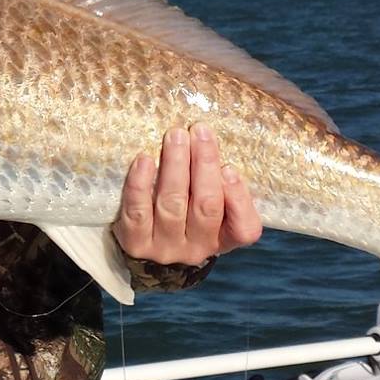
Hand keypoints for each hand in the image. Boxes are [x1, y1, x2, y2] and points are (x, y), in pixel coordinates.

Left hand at [112, 124, 261, 265]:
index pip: (244, 229)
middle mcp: (197, 248)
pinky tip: (144, 160)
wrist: (143, 245)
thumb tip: (212, 144)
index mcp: (224, 239)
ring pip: (172, 205)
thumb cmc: (185, 212)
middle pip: (205, 206)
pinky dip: (140, 184)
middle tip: (200, 131)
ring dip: (175, 166)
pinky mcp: (135, 243)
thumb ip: (219, 183)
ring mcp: (165, 248)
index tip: (229, 168)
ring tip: (175, 136)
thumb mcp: (211, 206)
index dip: (238, 200)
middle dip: (204, 165)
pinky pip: (137, 212)